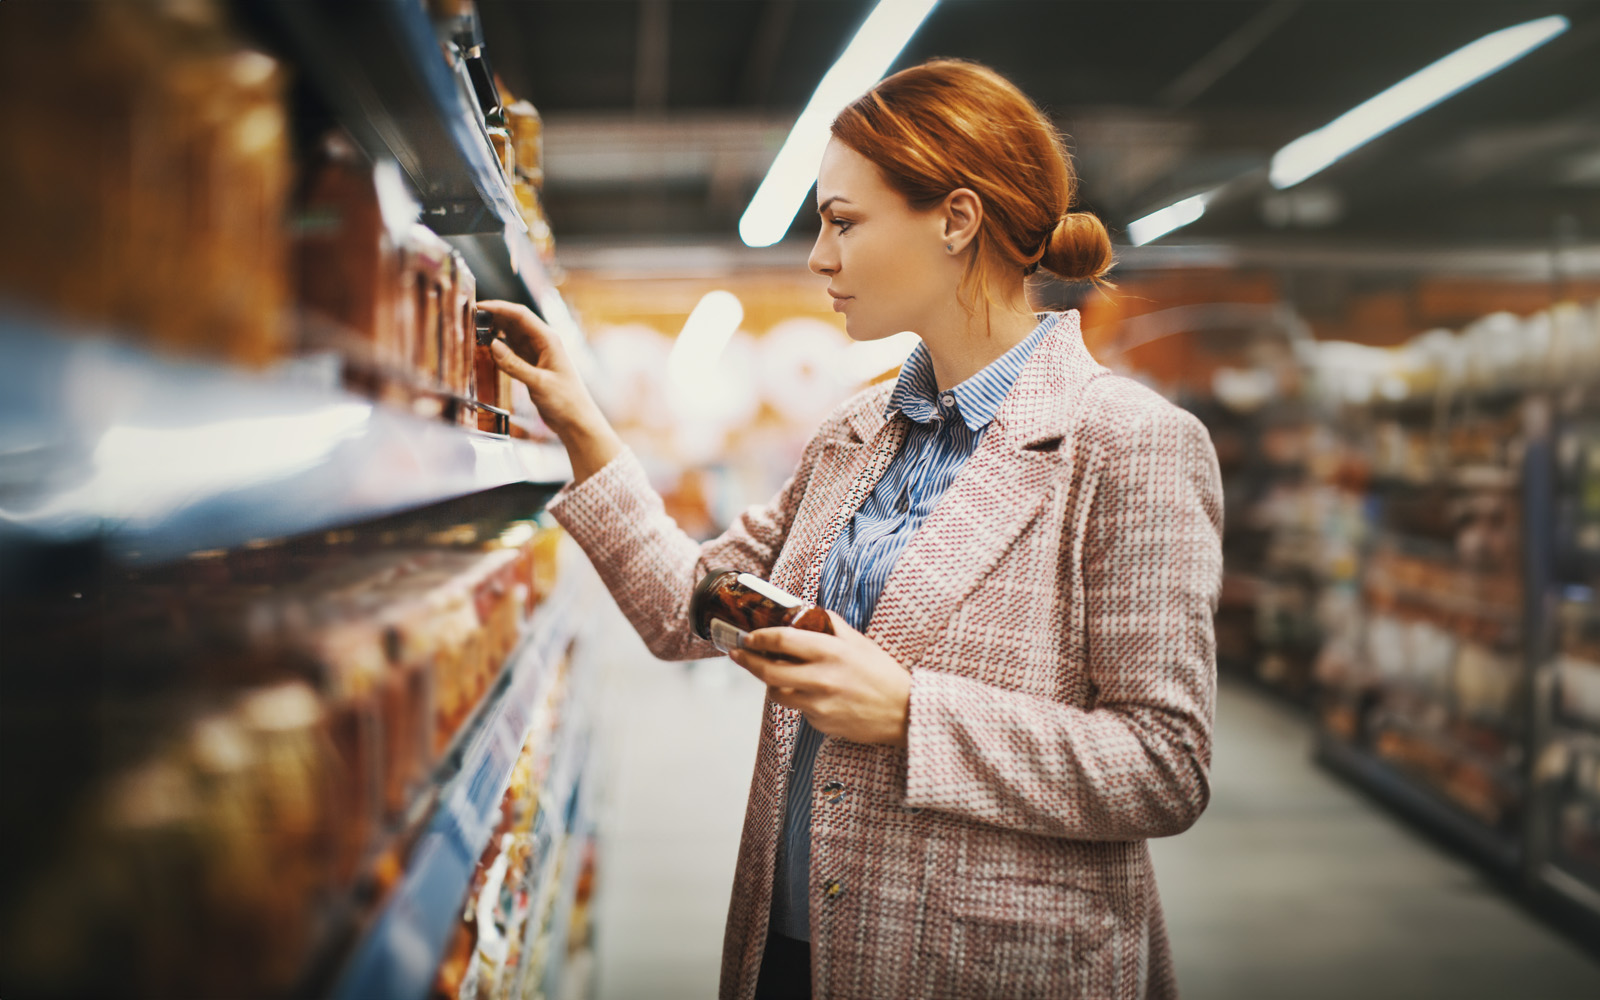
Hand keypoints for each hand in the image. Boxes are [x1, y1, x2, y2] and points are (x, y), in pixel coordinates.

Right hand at [477, 300, 621, 481]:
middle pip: (514, 321)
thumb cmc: (566, 401)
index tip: (478, 307)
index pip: (520, 315)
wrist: (576, 421)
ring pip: (512, 334)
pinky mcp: (531, 365)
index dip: (499, 308)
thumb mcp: (538, 383)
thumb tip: (492, 345)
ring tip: (475, 330)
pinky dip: (499, 346)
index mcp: (548, 340)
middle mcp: (542, 342)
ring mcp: (537, 353)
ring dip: (495, 330)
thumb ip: (514, 365)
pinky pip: (512, 350)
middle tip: (471, 317)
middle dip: (493, 316)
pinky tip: (487, 347)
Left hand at [730, 612, 911, 745]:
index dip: (758, 637)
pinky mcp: (820, 723)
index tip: (748, 635)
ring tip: (774, 672)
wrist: (903, 712)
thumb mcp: (858, 641)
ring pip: (777, 693)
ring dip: (770, 682)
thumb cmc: (882, 674)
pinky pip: (797, 709)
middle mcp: (821, 678)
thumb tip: (805, 611)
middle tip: (738, 653)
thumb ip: (830, 624)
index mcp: (830, 651)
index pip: (782, 640)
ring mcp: (818, 704)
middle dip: (747, 661)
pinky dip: (797, 699)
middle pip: (768, 671)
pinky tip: (812, 693)